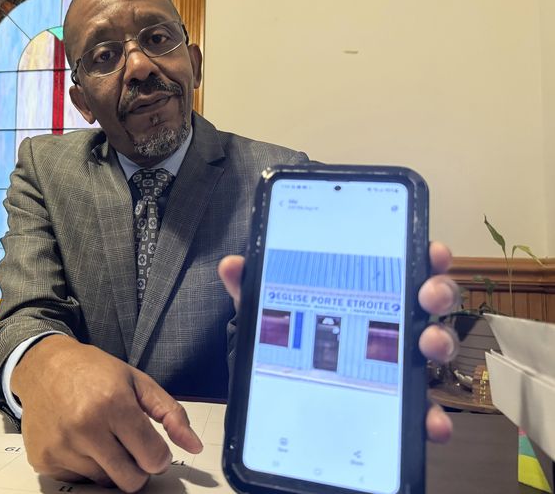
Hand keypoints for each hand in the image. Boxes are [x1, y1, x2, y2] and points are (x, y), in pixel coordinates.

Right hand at [10, 335, 202, 491]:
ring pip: (105, 481)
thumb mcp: (137, 381)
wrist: (44, 366)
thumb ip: (170, 413)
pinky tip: (79, 440)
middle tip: (129, 446)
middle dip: (138, 467)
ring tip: (100, 436)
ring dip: (109, 465)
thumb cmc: (93, 372)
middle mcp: (85, 427)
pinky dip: (85, 466)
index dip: (159, 455)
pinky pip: (79, 480)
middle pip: (131, 480)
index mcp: (113, 404)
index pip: (153, 458)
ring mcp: (62, 446)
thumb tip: (194, 445)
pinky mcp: (45, 460)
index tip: (153, 446)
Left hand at [218, 240, 459, 442]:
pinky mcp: (398, 401)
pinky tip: (430, 422)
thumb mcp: (270, 310)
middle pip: (428, 299)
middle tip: (426, 295)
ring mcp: (399, 361)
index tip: (430, 251)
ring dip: (440, 343)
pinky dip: (432, 415)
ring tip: (428, 347)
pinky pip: (423, 407)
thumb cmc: (290, 336)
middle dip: (437, 291)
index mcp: (365, 290)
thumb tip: (233, 265)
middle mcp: (390, 320)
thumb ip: (254, 287)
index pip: (402, 264)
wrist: (285, 392)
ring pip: (433, 347)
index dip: (424, 254)